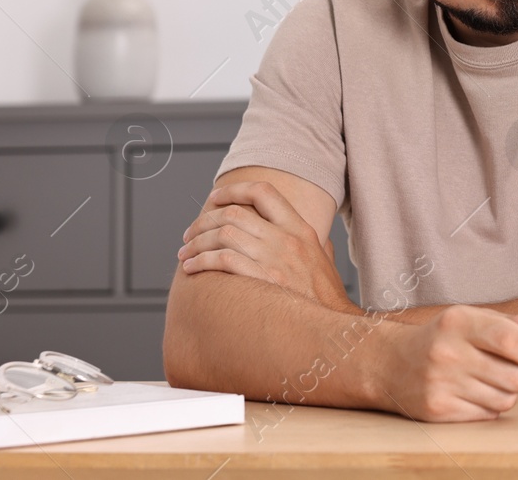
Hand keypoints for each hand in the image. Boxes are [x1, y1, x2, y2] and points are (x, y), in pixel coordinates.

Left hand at [179, 181, 353, 311]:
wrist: (332, 326)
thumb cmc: (326, 296)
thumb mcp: (323, 257)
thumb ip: (309, 241)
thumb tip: (301, 236)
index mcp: (300, 229)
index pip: (263, 192)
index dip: (233, 190)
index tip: (214, 198)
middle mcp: (286, 239)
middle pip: (233, 214)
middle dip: (203, 221)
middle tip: (189, 234)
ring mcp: (275, 260)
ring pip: (223, 235)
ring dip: (196, 243)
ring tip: (185, 254)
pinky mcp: (263, 281)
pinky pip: (223, 261)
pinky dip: (201, 262)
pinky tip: (192, 269)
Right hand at [378, 306, 517, 421]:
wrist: (390, 363)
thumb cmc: (440, 338)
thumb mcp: (470, 319)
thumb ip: (508, 322)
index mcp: (460, 322)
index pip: (511, 340)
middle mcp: (448, 352)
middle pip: (515, 376)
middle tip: (514, 368)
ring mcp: (441, 383)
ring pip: (505, 399)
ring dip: (507, 392)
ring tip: (491, 379)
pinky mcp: (437, 410)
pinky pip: (487, 415)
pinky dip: (489, 406)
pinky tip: (474, 392)